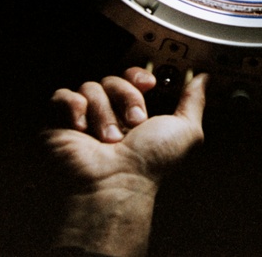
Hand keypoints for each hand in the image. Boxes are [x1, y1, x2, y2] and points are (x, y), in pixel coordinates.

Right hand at [45, 67, 207, 256]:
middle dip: (126, 97)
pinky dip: (73, 107)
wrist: (115, 184)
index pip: (131, 78)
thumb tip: (202, 79)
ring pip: (90, 87)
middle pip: (112, 79)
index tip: (150, 84)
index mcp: (133, 115)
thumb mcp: (185, 130)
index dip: (138, 76)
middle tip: (133, 122)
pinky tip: (81, 126)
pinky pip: (61, 96)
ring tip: (109, 139)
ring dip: (103, 112)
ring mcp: (83, 118)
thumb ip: (194, 101)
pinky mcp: (59, 123)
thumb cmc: (149, 164)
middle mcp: (108, 115)